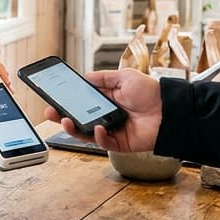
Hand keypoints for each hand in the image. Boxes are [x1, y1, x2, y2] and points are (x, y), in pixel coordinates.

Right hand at [43, 68, 162, 152]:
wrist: (170, 110)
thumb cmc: (151, 92)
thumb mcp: (124, 77)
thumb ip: (103, 78)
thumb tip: (85, 76)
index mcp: (107, 100)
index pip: (81, 101)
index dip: (67, 101)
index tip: (53, 97)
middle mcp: (106, 116)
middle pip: (79, 118)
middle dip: (62, 116)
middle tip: (50, 112)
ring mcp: (112, 130)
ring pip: (86, 133)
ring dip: (73, 128)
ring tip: (65, 121)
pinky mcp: (119, 143)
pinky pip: (102, 142)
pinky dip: (97, 136)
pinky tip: (96, 128)